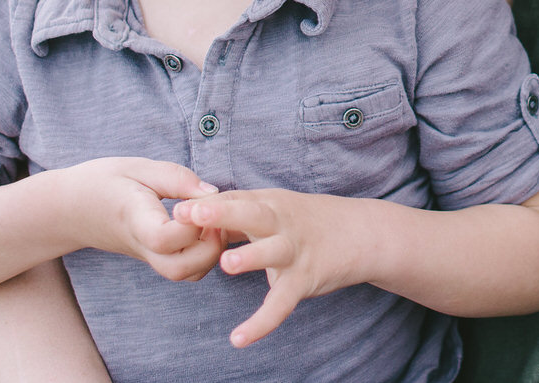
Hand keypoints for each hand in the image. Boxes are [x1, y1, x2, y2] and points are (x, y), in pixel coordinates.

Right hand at [60, 157, 225, 282]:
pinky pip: (185, 270)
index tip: (196, 202)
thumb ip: (176, 179)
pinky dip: (204, 256)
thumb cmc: (103, 182)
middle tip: (215, 215)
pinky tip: (204, 228)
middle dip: (210, 246)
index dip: (190, 224)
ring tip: (212, 221)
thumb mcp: (138, 167)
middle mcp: (142, 246)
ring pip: (186, 275)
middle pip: (180, 269)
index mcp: (135, 220)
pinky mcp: (155, 259)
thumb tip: (213, 194)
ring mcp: (148, 257)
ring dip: (210, 253)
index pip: (164, 239)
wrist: (69, 208)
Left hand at [173, 189, 375, 345]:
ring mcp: (294, 250)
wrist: (362, 232)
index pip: (234, 199)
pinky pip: (282, 303)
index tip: (177, 208)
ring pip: (272, 252)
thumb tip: (192, 214)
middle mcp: (281, 223)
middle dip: (222, 214)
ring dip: (251, 256)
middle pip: (251, 214)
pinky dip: (262, 322)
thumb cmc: (307, 221)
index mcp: (269, 204)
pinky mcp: (304, 279)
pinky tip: (238, 339)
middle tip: (192, 214)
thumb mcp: (274, 207)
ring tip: (227, 264)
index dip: (206, 205)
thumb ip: (236, 212)